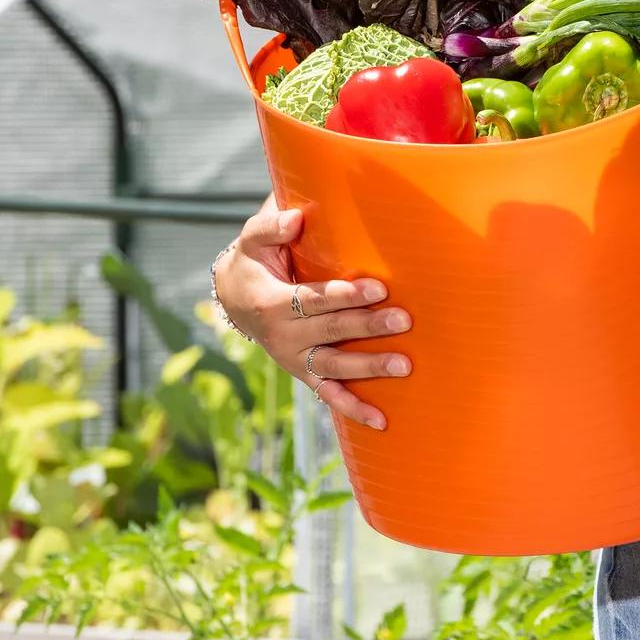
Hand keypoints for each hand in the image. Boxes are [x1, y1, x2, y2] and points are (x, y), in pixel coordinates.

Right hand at [212, 199, 410, 432]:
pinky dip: (354, 410)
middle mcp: (282, 336)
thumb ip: (272, 226)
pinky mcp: (304, 373)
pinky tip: (382, 422)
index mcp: (271, 302)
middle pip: (330, 333)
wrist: (234, 298)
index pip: (313, 300)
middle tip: (404, 320)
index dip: (345, 296)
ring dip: (370, 368)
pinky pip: (328, 395)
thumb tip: (297, 218)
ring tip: (405, 365)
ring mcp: (294, 359)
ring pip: (334, 368)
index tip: (379, 289)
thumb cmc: (254, 261)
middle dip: (368, 328)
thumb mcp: (253, 239)